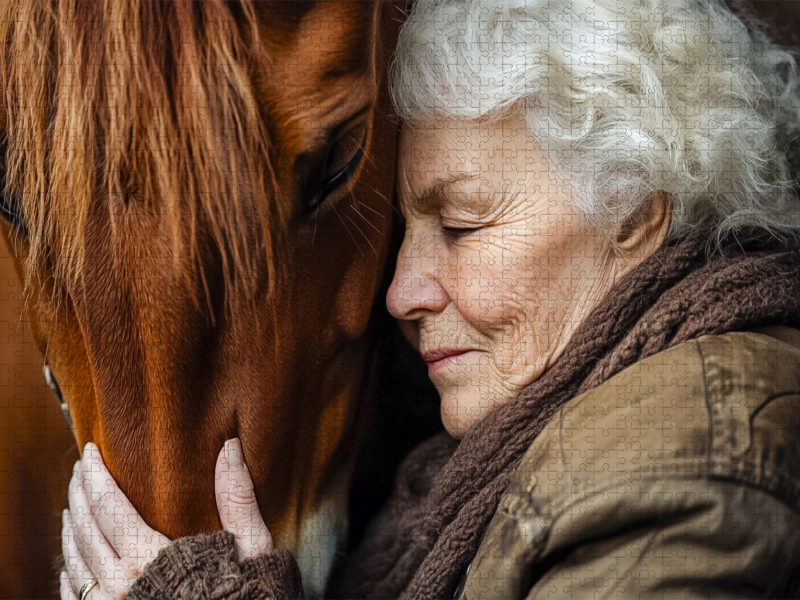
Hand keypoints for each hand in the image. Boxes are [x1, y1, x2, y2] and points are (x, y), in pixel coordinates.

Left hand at [61, 439, 272, 599]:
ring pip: (76, 562)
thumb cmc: (247, 594)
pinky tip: (73, 561)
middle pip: (85, 529)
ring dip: (71, 529)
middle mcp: (120, 586)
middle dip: (78, 493)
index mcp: (149, 559)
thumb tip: (229, 445)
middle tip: (80, 468)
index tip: (90, 451)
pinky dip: (71, 572)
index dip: (96, 475)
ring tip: (73, 506)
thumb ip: (236, 497)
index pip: (108, 505)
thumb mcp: (250, 546)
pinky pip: (76, 597)